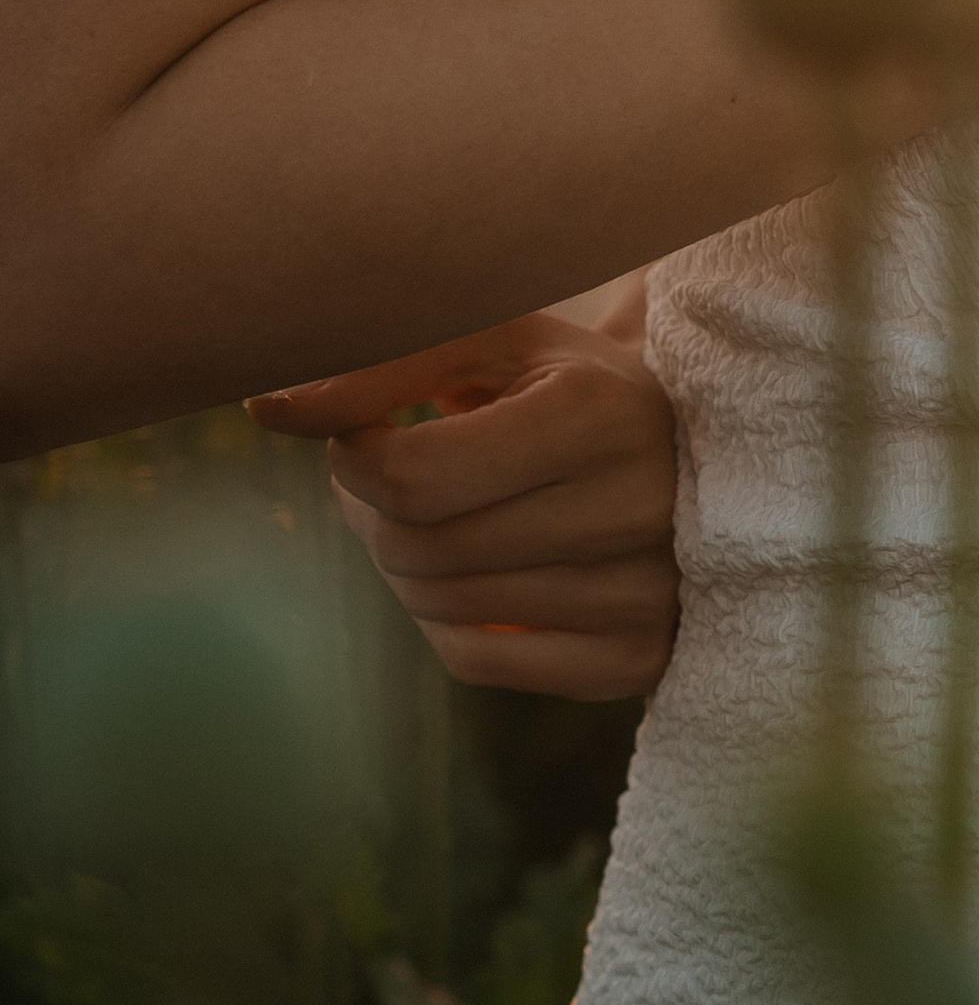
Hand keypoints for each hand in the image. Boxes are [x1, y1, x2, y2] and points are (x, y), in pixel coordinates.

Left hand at [247, 306, 677, 700]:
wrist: (690, 453)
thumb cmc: (564, 384)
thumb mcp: (492, 340)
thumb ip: (380, 363)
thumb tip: (263, 411)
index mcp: (600, 415)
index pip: (410, 478)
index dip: (354, 459)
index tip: (369, 433)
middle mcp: (638, 511)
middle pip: (418, 549)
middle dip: (376, 514)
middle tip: (397, 477)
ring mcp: (647, 598)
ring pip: (439, 608)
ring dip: (405, 565)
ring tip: (443, 516)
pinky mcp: (636, 663)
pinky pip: (476, 664)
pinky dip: (444, 623)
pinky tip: (476, 573)